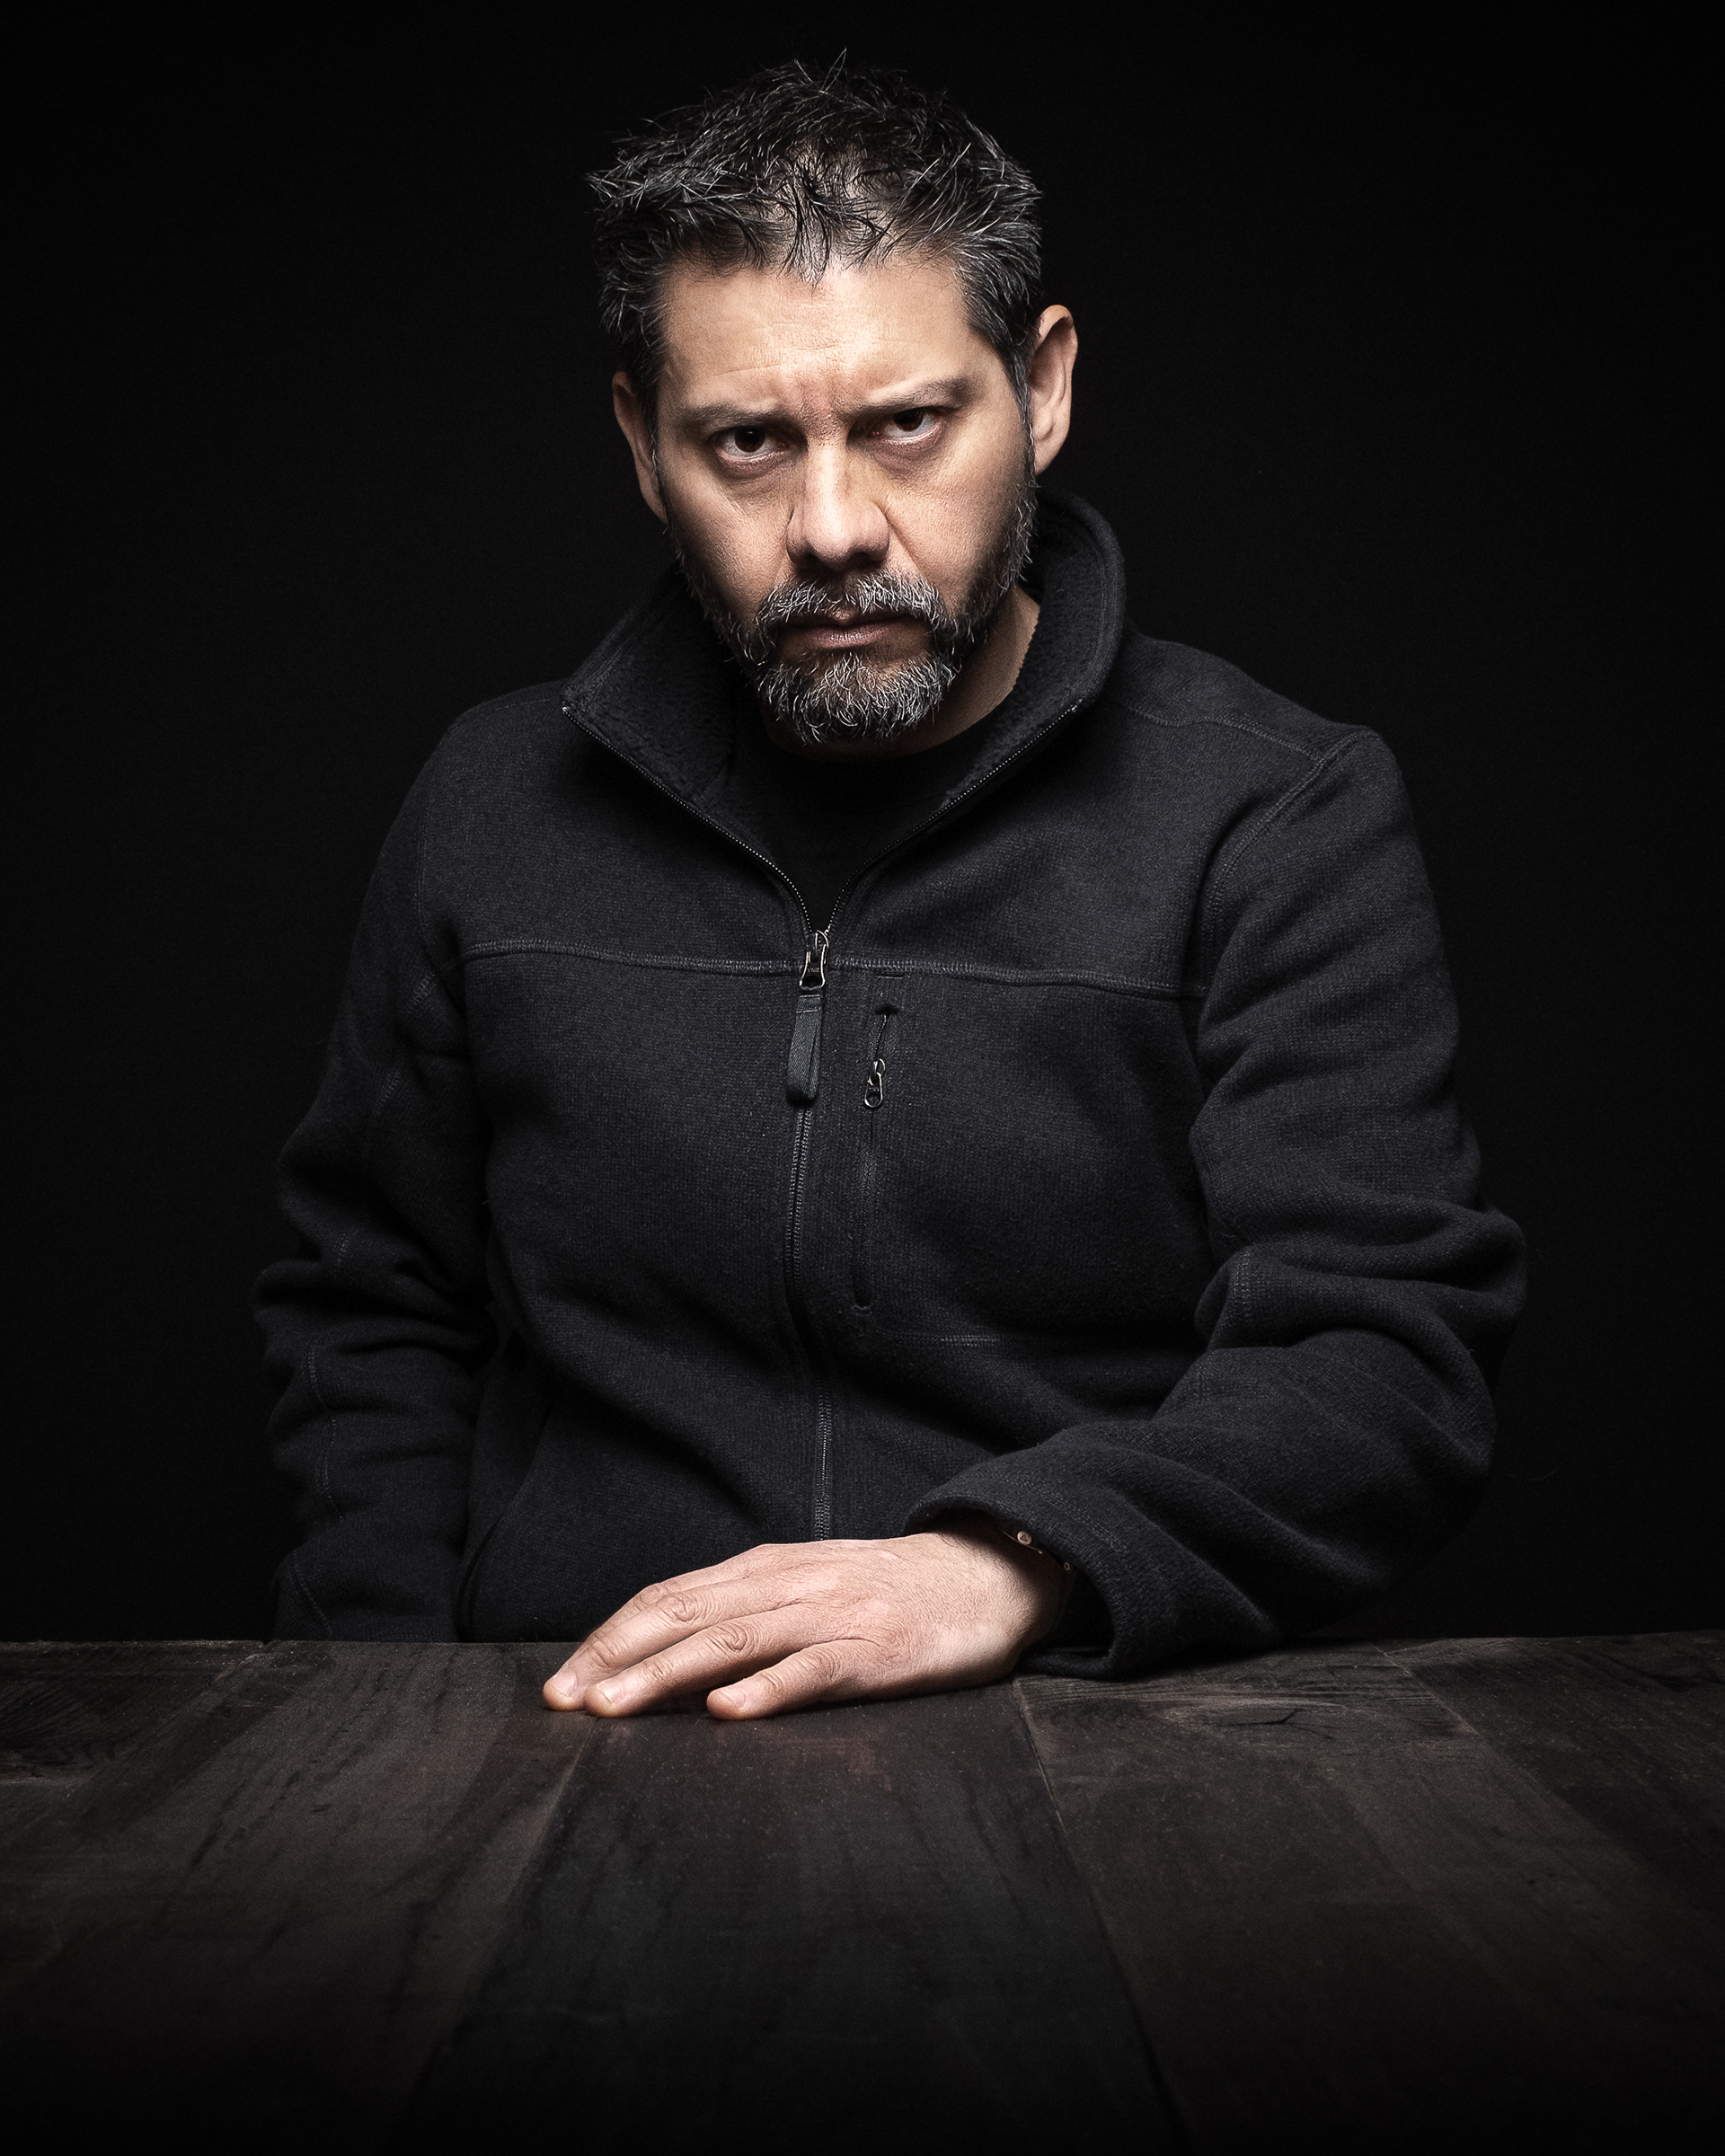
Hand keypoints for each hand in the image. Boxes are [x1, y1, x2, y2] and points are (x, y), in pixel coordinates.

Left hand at [542, 1519, 1066, 1720]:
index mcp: (764, 1569)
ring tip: (615, 1708)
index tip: (558, 1684)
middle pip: (686, 1615)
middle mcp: (788, 1583)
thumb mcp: (806, 1587)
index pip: (668, 1598)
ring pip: (735, 1640)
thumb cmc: (886, 1592)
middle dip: (617, 1658)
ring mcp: (832, 1614)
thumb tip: (661, 1662)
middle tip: (563, 1702)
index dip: (609, 1638)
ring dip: (667, 1674)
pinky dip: (769, 1689)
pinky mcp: (877, 1650)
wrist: (987, 1572)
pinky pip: (815, 1669)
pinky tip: (730, 1713)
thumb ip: (744, 1614)